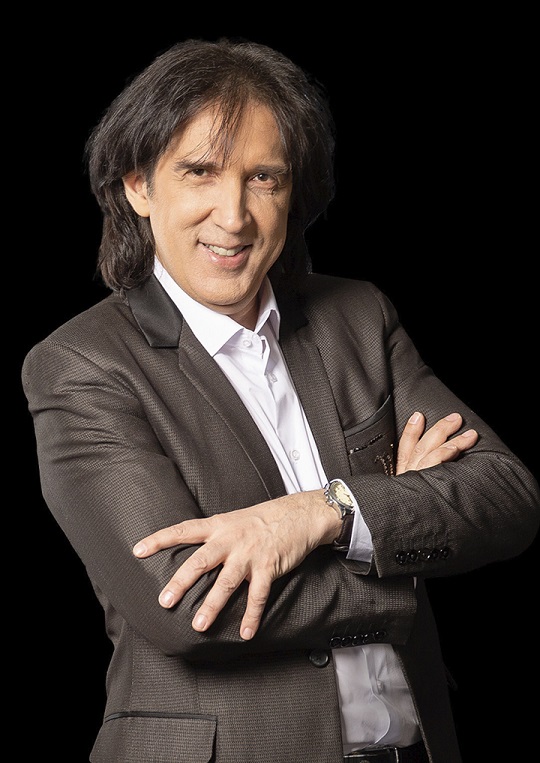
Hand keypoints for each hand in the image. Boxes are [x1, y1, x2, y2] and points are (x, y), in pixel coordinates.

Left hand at [133, 411, 476, 638]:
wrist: (301, 513)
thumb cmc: (266, 519)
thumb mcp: (236, 519)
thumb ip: (215, 536)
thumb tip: (193, 552)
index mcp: (220, 526)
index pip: (183, 530)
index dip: (160, 539)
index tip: (137, 550)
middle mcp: (231, 539)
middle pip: (200, 561)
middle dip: (181, 581)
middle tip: (164, 601)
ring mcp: (250, 553)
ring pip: (226, 582)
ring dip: (212, 605)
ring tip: (199, 625)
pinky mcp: (269, 566)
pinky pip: (258, 594)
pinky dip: (251, 615)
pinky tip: (244, 633)